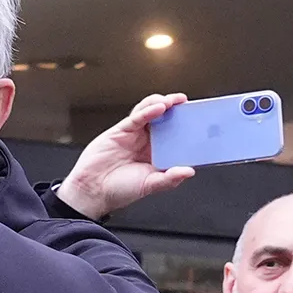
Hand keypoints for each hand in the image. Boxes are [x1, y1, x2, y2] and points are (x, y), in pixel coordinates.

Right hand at [56, 94, 194, 218]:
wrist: (92, 190)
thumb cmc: (118, 190)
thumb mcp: (150, 186)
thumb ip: (170, 179)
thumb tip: (189, 171)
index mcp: (158, 155)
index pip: (176, 136)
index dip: (187, 128)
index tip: (200, 122)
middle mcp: (148, 142)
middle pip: (166, 120)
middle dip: (178, 111)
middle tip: (190, 105)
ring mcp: (135, 135)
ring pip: (151, 112)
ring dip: (163, 104)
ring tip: (175, 102)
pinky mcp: (121, 130)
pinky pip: (137, 117)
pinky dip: (148, 110)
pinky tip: (158, 107)